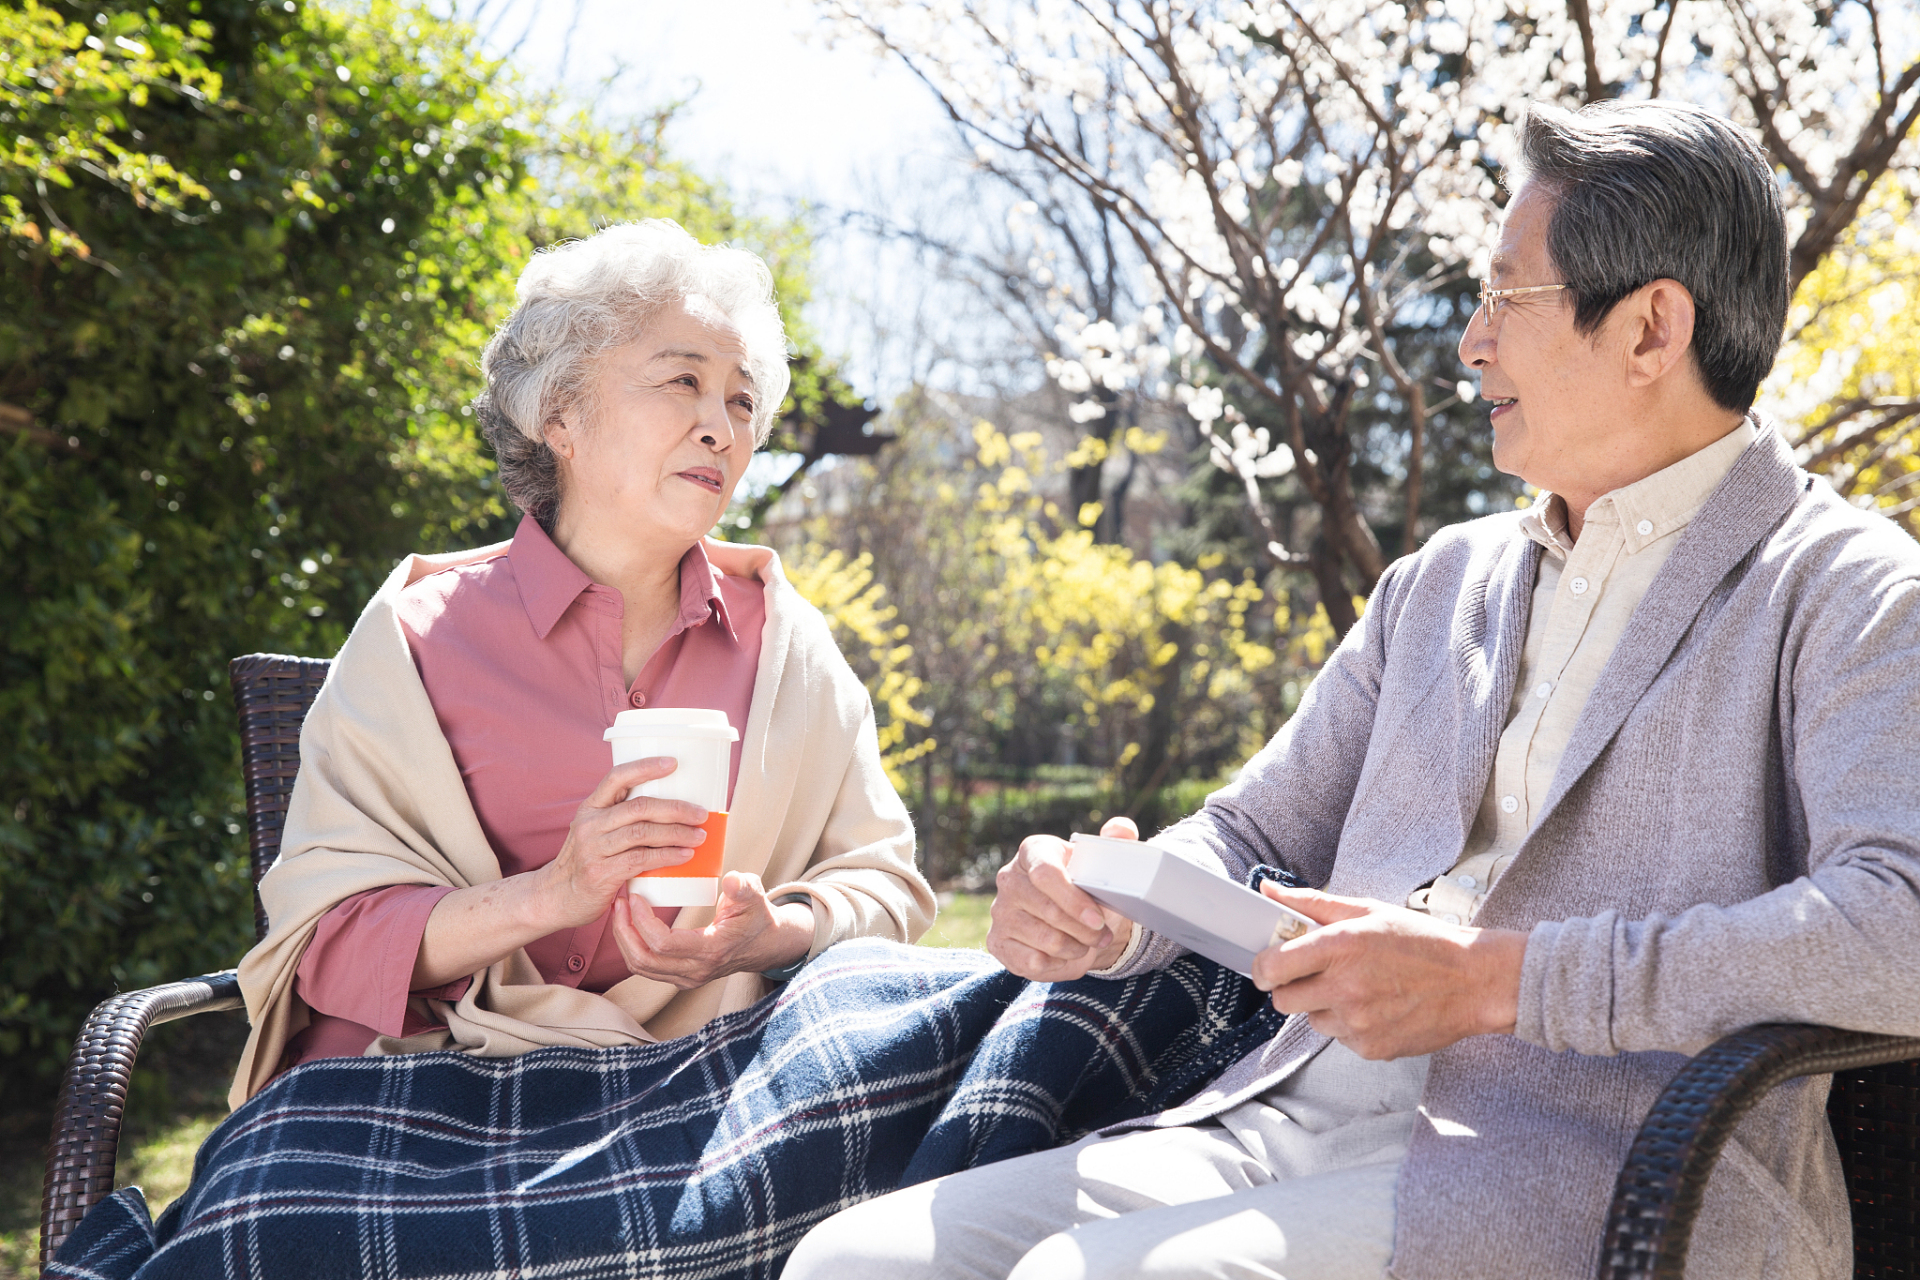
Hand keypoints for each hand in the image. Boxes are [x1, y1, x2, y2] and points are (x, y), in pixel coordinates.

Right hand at [531, 757, 711, 932]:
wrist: (555, 898)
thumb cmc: (586, 862)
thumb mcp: (594, 832)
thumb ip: (621, 820)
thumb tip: (671, 811)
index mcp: (590, 808)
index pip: (617, 777)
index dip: (645, 767)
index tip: (673, 763)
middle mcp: (589, 824)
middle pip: (639, 807)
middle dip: (675, 808)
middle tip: (701, 814)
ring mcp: (593, 849)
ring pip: (643, 833)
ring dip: (677, 833)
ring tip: (699, 836)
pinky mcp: (600, 873)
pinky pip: (641, 860)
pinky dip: (667, 856)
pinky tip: (684, 856)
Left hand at [608, 871, 813, 988]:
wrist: (764, 945)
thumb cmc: (756, 917)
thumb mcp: (755, 896)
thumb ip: (744, 887)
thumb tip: (731, 879)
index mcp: (711, 951)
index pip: (664, 944)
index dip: (642, 921)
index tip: (635, 897)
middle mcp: (696, 971)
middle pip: (644, 960)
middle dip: (624, 930)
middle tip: (620, 902)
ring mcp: (686, 978)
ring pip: (640, 967)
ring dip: (624, 939)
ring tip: (620, 911)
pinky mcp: (680, 977)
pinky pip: (646, 968)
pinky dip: (632, 946)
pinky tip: (629, 924)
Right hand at [987, 816, 1139, 980]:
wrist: (1072, 917)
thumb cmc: (1087, 884)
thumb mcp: (1105, 859)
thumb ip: (1119, 836)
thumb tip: (1120, 830)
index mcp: (1033, 851)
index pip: (1046, 873)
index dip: (1073, 899)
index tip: (1098, 918)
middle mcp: (1009, 879)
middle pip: (1048, 910)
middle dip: (1083, 930)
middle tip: (1103, 935)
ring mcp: (1000, 911)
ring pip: (1045, 940)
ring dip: (1075, 947)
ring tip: (1088, 943)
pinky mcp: (997, 942)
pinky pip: (1031, 962)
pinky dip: (1057, 964)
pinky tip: (1066, 955)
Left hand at [1251, 884, 1526, 1059]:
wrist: (1475, 982)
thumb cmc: (1423, 941)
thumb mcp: (1367, 911)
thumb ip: (1312, 904)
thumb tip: (1268, 893)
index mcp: (1340, 947)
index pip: (1271, 967)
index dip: (1263, 967)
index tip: (1269, 964)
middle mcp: (1345, 987)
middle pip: (1282, 1000)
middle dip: (1292, 986)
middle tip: (1318, 973)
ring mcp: (1358, 1023)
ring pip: (1312, 1020)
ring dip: (1324, 1006)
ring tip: (1359, 987)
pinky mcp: (1371, 1048)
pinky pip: (1339, 1038)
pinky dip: (1350, 1025)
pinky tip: (1377, 1006)